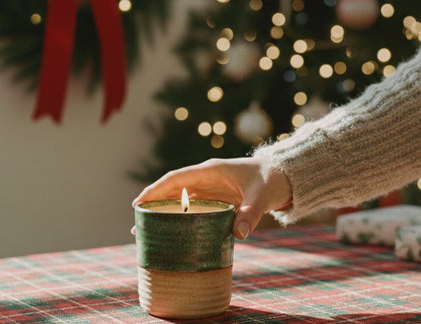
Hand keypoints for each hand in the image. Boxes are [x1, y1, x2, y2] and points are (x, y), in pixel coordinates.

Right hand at [132, 157, 291, 239]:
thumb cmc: (272, 180)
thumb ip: (250, 214)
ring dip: (163, 213)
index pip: (176, 178)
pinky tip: (171, 232)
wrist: (284, 177)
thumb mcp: (262, 196)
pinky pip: (191, 208)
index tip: (138, 203)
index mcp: (211, 170)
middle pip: (172, 191)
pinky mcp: (215, 199)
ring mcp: (209, 188)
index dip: (156, 190)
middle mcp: (205, 178)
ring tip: (146, 232)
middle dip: (153, 205)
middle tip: (136, 226)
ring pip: (179, 200)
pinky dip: (179, 218)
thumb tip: (239, 235)